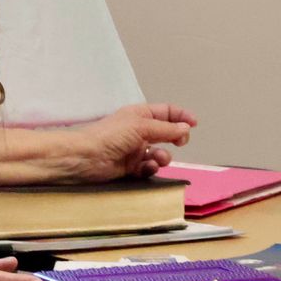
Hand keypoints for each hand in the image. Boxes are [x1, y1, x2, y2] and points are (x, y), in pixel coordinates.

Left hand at [74, 103, 196, 179]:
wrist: (86, 158)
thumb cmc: (110, 136)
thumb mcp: (141, 127)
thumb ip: (166, 129)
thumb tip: (186, 128)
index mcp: (140, 115)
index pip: (166, 112)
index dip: (181, 116)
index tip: (194, 124)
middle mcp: (138, 131)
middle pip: (166, 133)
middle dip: (175, 138)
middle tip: (181, 142)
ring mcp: (135, 149)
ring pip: (159, 153)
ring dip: (163, 157)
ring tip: (159, 159)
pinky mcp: (130, 167)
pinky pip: (148, 167)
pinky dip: (150, 168)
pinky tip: (147, 168)